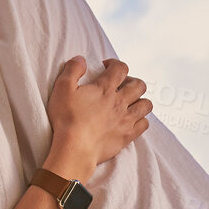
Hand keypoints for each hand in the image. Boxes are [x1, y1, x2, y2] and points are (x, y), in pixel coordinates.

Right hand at [43, 57, 151, 180]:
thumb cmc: (67, 119)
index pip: (120, 68)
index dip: (115, 64)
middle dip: (131, 81)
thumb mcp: (62, 89)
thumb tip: (81, 59)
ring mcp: (126, 119)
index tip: (106, 67)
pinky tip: (131, 120)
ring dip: (140, 100)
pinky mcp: (127, 135)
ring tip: (129, 103)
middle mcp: (119, 102)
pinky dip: (141, 120)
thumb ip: (72, 70)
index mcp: (105, 89)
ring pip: (146, 104)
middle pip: (139, 85)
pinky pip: (144, 124)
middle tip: (120, 86)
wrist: (75, 149)